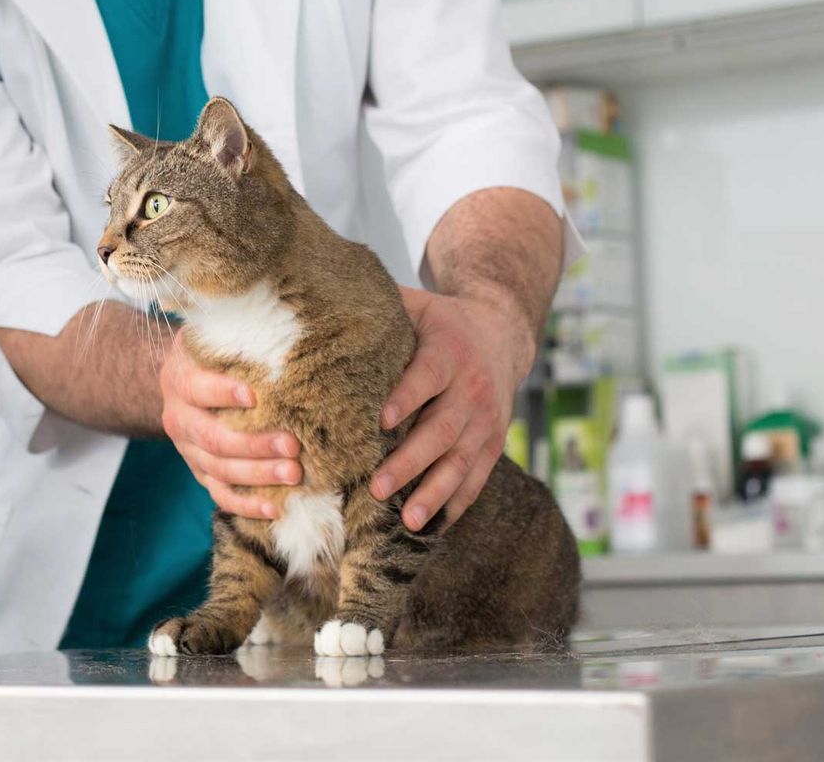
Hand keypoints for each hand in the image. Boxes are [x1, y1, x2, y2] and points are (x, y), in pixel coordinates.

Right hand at [159, 332, 301, 519]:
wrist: (182, 378)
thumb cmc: (213, 352)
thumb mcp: (214, 334)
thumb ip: (237, 335)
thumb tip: (284, 330)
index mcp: (179, 379)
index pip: (197, 388)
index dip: (223, 393)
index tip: (255, 395)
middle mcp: (178, 418)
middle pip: (213, 438)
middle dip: (253, 444)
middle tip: (292, 445)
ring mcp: (188, 450)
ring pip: (219, 470)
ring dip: (258, 475)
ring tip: (294, 473)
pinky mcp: (200, 472)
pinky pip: (220, 495)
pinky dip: (246, 505)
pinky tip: (276, 507)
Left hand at [371, 285, 535, 532]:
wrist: (502, 332)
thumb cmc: (442, 321)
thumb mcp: (417, 304)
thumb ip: (379, 306)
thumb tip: (320, 296)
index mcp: (449, 352)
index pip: (427, 377)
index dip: (406, 398)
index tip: (381, 421)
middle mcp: (472, 389)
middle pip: (442, 430)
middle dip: (410, 462)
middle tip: (376, 487)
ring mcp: (487, 422)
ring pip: (461, 462)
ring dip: (435, 493)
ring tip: (408, 521)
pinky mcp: (493, 444)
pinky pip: (476, 479)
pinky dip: (456, 504)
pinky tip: (432, 528)